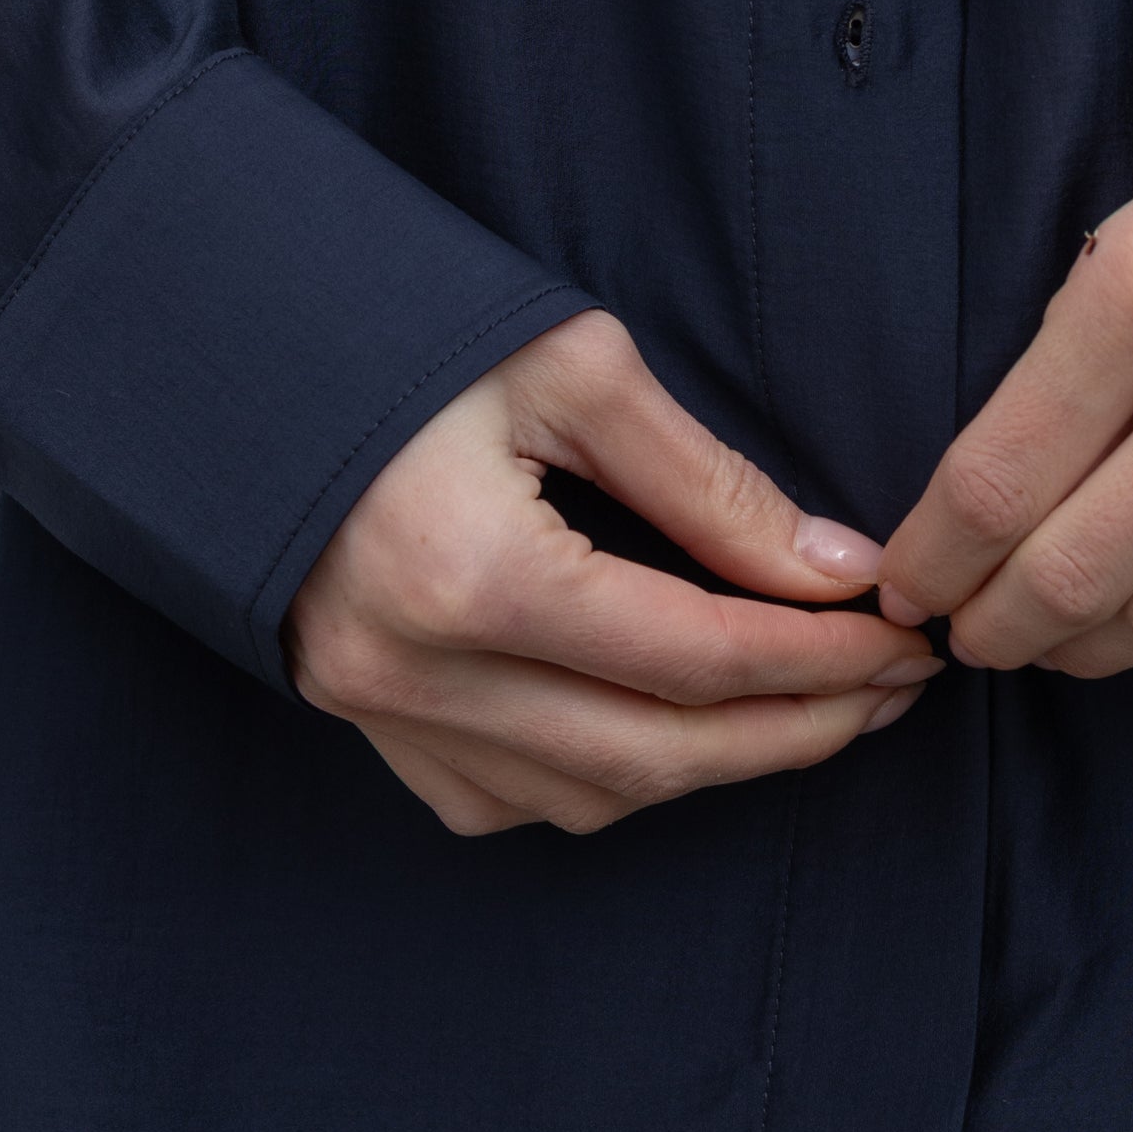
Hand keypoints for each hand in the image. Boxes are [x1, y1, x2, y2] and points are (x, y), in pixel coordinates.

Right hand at [286, 313, 938, 835]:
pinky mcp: (360, 725)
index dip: (824, 659)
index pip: (699, 658)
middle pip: (660, 755)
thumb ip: (708, 484)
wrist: (227, 354)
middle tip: (891, 691)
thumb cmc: (398, 331)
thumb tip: (835, 573)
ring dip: (713, 764)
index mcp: (472, 575)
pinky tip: (668, 727)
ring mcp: (379, 713)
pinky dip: (608, 780)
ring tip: (808, 707)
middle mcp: (417, 673)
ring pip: (592, 798)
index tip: (906, 637)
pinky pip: (510, 800)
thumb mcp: (571, 368)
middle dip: (799, 731)